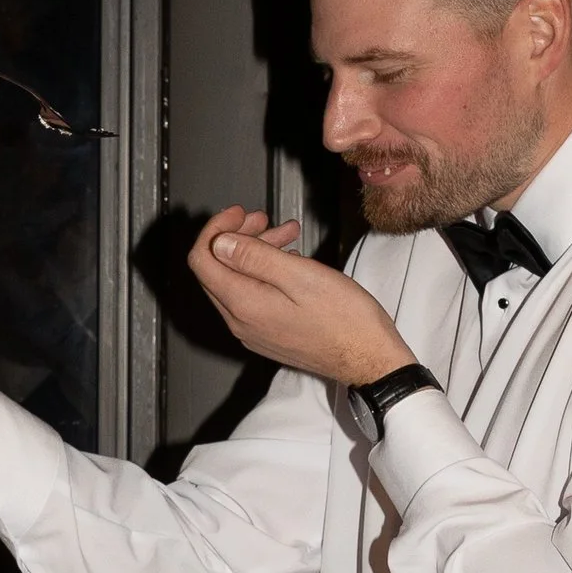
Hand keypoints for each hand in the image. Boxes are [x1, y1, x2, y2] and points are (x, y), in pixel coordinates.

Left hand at [186, 207, 410, 385]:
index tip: (239, 213)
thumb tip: (220, 243)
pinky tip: (291, 260)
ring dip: (256, 253)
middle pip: (218, 270)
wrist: (369, 359)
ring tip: (288, 234)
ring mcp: (253, 332)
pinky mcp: (269, 336)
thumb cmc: (345, 319)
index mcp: (243, 305)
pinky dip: (265, 273)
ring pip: (237, 282)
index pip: (202, 260)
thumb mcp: (301, 276)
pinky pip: (253, 297)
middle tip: (266, 219)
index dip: (216, 229)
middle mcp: (240, 322)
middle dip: (238, 237)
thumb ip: (255, 258)